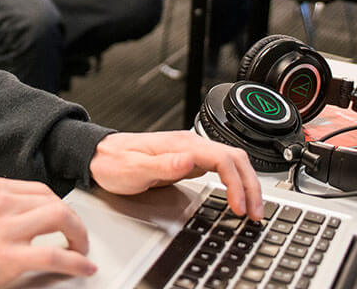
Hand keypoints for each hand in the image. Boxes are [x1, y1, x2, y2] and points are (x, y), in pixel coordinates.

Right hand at [0, 176, 95, 288]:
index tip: (65, 220)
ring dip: (79, 237)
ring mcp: (5, 230)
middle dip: (73, 222)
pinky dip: (76, 262)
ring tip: (81, 251)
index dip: (59, 207)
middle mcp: (0, 203)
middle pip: (55, 202)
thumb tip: (28, 218)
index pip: (40, 190)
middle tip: (78, 238)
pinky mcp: (8, 259)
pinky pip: (55, 255)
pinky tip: (82, 268)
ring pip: (61, 218)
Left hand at [89, 131, 263, 220]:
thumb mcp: (134, 168)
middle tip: (256, 212)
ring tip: (253, 208)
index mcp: (181, 144)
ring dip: (246, 184)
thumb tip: (190, 160)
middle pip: (235, 158)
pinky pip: (222, 169)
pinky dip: (235, 183)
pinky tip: (237, 197)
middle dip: (251, 184)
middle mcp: (190, 144)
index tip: (239, 205)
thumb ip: (163, 165)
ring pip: (231, 162)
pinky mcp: (189, 161)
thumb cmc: (114, 162)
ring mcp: (191, 152)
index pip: (222, 158)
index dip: (236, 182)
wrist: (100, 156)